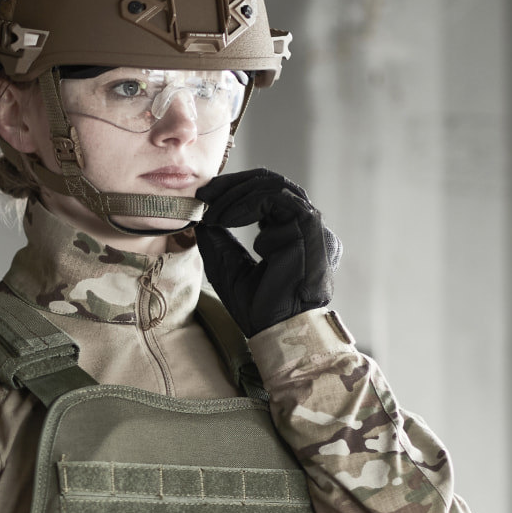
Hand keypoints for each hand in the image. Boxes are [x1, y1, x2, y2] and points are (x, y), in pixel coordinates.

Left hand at [193, 168, 341, 336]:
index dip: (233, 190)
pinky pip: (276, 199)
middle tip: (204, 194)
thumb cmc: (258, 306)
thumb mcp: (227, 264)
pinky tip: (226, 220)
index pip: (264, 194)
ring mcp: (308, 224)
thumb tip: (202, 214)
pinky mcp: (309, 225)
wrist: (277, 330)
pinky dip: (246, 204)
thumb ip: (217, 237)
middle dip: (231, 185)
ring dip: (235, 195)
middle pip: (269, 183)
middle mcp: (301, 224)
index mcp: (288, 231)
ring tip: (212, 214)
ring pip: (272, 186)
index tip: (204, 197)